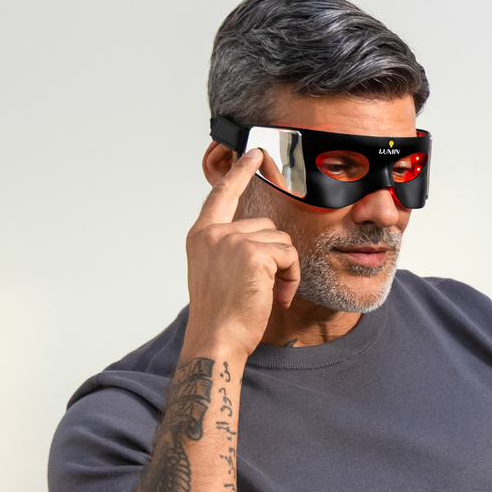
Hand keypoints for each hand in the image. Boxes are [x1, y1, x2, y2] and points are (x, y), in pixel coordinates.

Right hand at [183, 149, 300, 358]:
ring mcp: (232, 240)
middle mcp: (214, 233)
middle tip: (268, 289)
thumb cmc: (220, 316)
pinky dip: (291, 278)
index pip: (222, 194)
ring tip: (270, 295)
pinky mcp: (253, 253)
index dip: (240, 172)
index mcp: (201, 236)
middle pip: (265, 225)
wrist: (217, 339)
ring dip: (285, 270)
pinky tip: (277, 297)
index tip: (254, 153)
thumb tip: (261, 241)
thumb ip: (229, 250)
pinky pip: (288, 256)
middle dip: (276, 257)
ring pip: (281, 241)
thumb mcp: (215, 273)